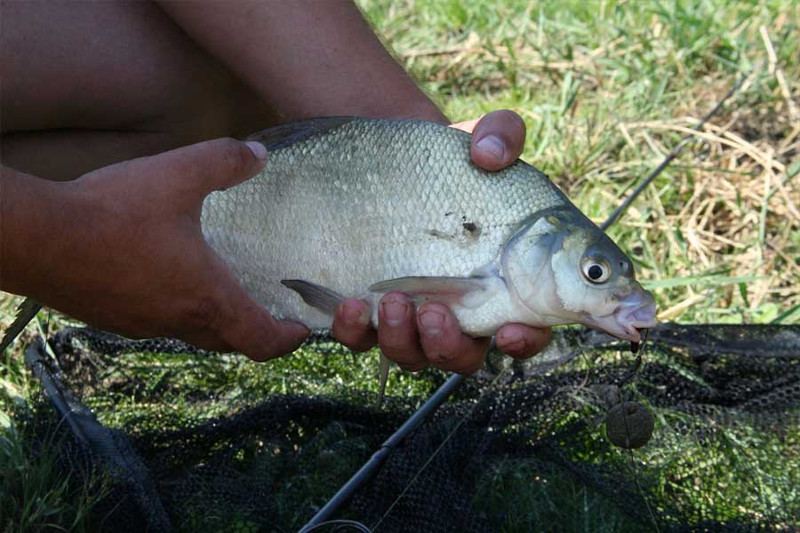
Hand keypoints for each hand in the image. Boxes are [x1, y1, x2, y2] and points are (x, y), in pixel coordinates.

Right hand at [3, 139, 308, 360]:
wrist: (35, 237)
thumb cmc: (113, 211)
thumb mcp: (179, 174)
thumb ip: (225, 162)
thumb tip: (259, 154)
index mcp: (205, 297)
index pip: (259, 339)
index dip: (287, 340)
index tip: (301, 330)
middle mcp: (176, 320)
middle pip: (228, 341)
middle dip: (253, 331)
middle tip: (268, 312)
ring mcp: (139, 324)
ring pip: (190, 332)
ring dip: (213, 320)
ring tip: (221, 292)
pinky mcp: (109, 317)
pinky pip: (156, 322)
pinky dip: (176, 310)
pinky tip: (165, 279)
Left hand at [332, 110, 551, 373]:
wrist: (394, 164)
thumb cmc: (453, 162)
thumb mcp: (484, 140)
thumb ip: (503, 136)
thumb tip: (490, 154)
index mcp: (504, 285)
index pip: (526, 331)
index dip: (524, 342)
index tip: (510, 332)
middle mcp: (460, 311)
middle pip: (462, 357)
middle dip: (448, 345)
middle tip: (433, 312)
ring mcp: (413, 316)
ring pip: (412, 355)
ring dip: (402, 340)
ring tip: (391, 301)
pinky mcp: (371, 310)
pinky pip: (362, 339)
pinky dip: (355, 331)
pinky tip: (349, 305)